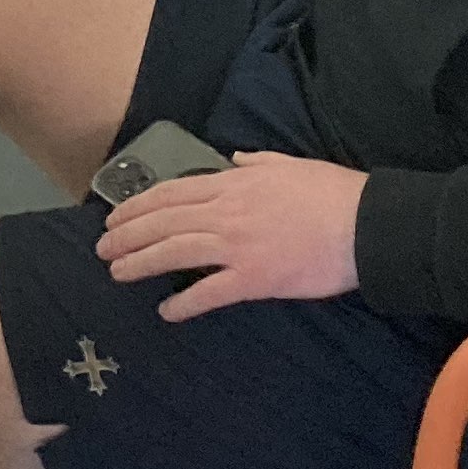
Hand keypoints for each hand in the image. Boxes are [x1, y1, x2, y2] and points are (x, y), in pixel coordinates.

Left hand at [94, 154, 366, 321]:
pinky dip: (184, 302)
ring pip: (176, 251)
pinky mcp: (255, 279)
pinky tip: (166, 311)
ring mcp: (239, 246)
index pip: (173, 192)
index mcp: (235, 184)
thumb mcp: (290, 164)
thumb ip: (257, 162)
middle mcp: (228, 213)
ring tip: (117, 273)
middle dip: (127, 234)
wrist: (365, 224)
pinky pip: (210, 292)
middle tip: (102, 247)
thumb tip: (235, 158)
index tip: (115, 216)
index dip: (138, 205)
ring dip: (141, 262)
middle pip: (164, 221)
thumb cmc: (332, 192)